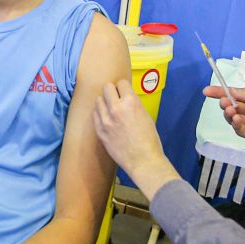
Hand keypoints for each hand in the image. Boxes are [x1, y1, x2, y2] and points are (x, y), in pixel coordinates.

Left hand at [94, 80, 178, 198]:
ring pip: (98, 100)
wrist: (143, 161)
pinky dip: (100, 114)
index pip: (121, 83)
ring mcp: (105, 119)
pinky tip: (106, 119)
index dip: (124, 88)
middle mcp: (116, 108)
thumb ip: (133, 105)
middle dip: (112, 92)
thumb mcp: (145, 116)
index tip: (124, 93)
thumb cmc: (150, 139)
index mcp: (131, 102)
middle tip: (116, 99)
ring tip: (110, 110)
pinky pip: (94, 114)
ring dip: (104, 102)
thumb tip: (124, 98)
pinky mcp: (99, 130)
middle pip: (106, 88)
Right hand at [203, 86, 244, 155]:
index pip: (238, 93)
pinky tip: (237, 121)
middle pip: (234, 106)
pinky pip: (242, 131)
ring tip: (231, 111)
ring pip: (235, 119)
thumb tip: (232, 90)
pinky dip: (236, 126)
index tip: (207, 91)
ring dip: (229, 114)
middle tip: (224, 102)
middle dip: (226, 103)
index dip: (222, 92)